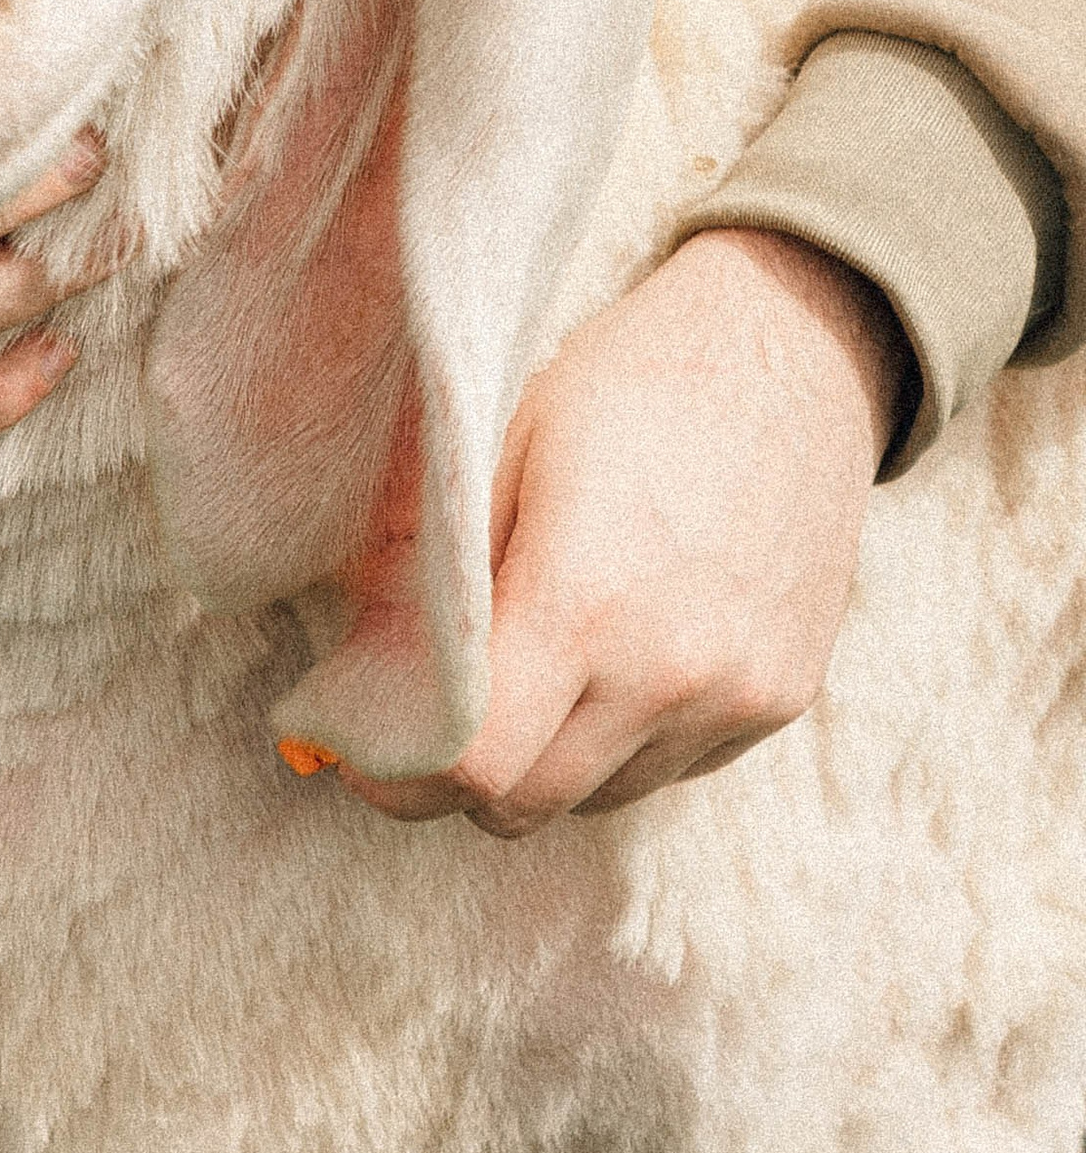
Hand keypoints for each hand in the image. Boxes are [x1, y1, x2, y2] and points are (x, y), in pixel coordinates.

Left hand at [332, 226, 909, 834]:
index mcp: (584, 601)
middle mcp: (668, 672)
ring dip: (543, 762)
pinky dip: (618, 741)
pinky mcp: (779, 704)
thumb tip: (359, 668)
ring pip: (596, 797)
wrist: (792, 348)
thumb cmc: (628, 382)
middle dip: (457, 783)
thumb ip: (437, 574)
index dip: (401, 775)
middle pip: (526, 804)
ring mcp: (734, 698)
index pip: (476, 766)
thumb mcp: (503, 447)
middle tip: (420, 727)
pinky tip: (609, 656)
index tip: (361, 752)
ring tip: (526, 672)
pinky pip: (667, 767)